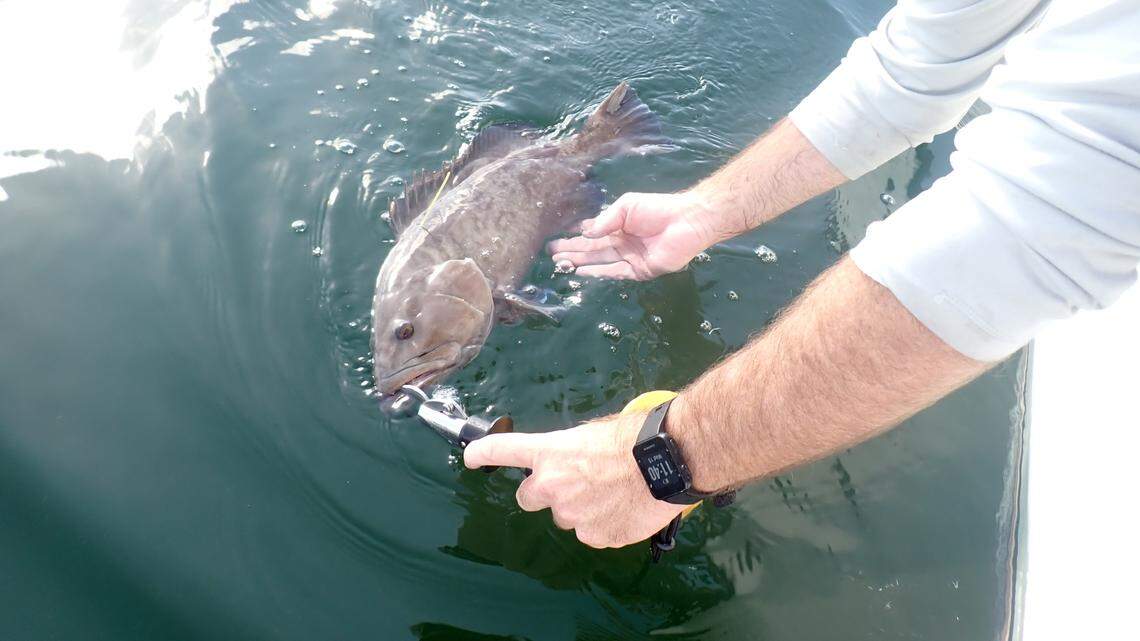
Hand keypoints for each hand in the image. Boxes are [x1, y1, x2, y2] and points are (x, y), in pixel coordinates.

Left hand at [462, 412, 685, 548]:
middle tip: (573, 484)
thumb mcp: (592, 435)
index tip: (470, 456)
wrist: (666, 462)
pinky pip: (592, 533)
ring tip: (613, 492)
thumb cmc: (634, 440)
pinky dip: (604, 524)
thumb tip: (571, 463)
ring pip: (567, 517)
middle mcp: (552, 486)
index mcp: (550, 453)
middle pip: (528, 498)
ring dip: (581, 508)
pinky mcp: (594, 537)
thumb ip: (570, 453)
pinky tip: (624, 508)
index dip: (483, 453)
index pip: (504, 450)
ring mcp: (572, 516)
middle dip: (544, 493)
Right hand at [547, 191, 717, 279]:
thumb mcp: (626, 207)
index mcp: (619, 225)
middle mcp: (622, 242)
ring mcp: (629, 258)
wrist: (686, 222)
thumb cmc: (657, 209)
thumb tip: (585, 234)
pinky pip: (614, 273)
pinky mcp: (639, 270)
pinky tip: (581, 272)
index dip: (575, 234)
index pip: (593, 231)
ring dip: (579, 262)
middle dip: (571, 249)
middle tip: (550, 252)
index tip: (557, 236)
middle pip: (592, 248)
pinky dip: (597, 273)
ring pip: (599, 261)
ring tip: (559, 262)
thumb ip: (605, 221)